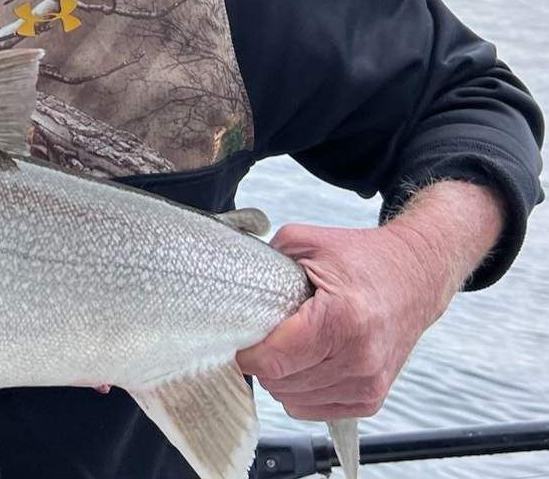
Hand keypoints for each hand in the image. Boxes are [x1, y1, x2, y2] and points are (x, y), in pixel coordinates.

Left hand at [235, 220, 452, 419]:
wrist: (417, 277)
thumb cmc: (364, 259)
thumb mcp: (309, 242)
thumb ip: (267, 259)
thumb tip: (235, 282)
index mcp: (342, 318)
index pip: (275, 359)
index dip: (247, 353)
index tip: (238, 340)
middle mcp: (358, 357)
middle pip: (280, 382)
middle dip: (263, 362)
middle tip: (265, 336)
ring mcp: (368, 382)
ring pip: (294, 399)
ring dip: (281, 377)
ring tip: (289, 346)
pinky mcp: (372, 397)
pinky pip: (314, 409)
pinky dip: (301, 391)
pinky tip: (306, 363)